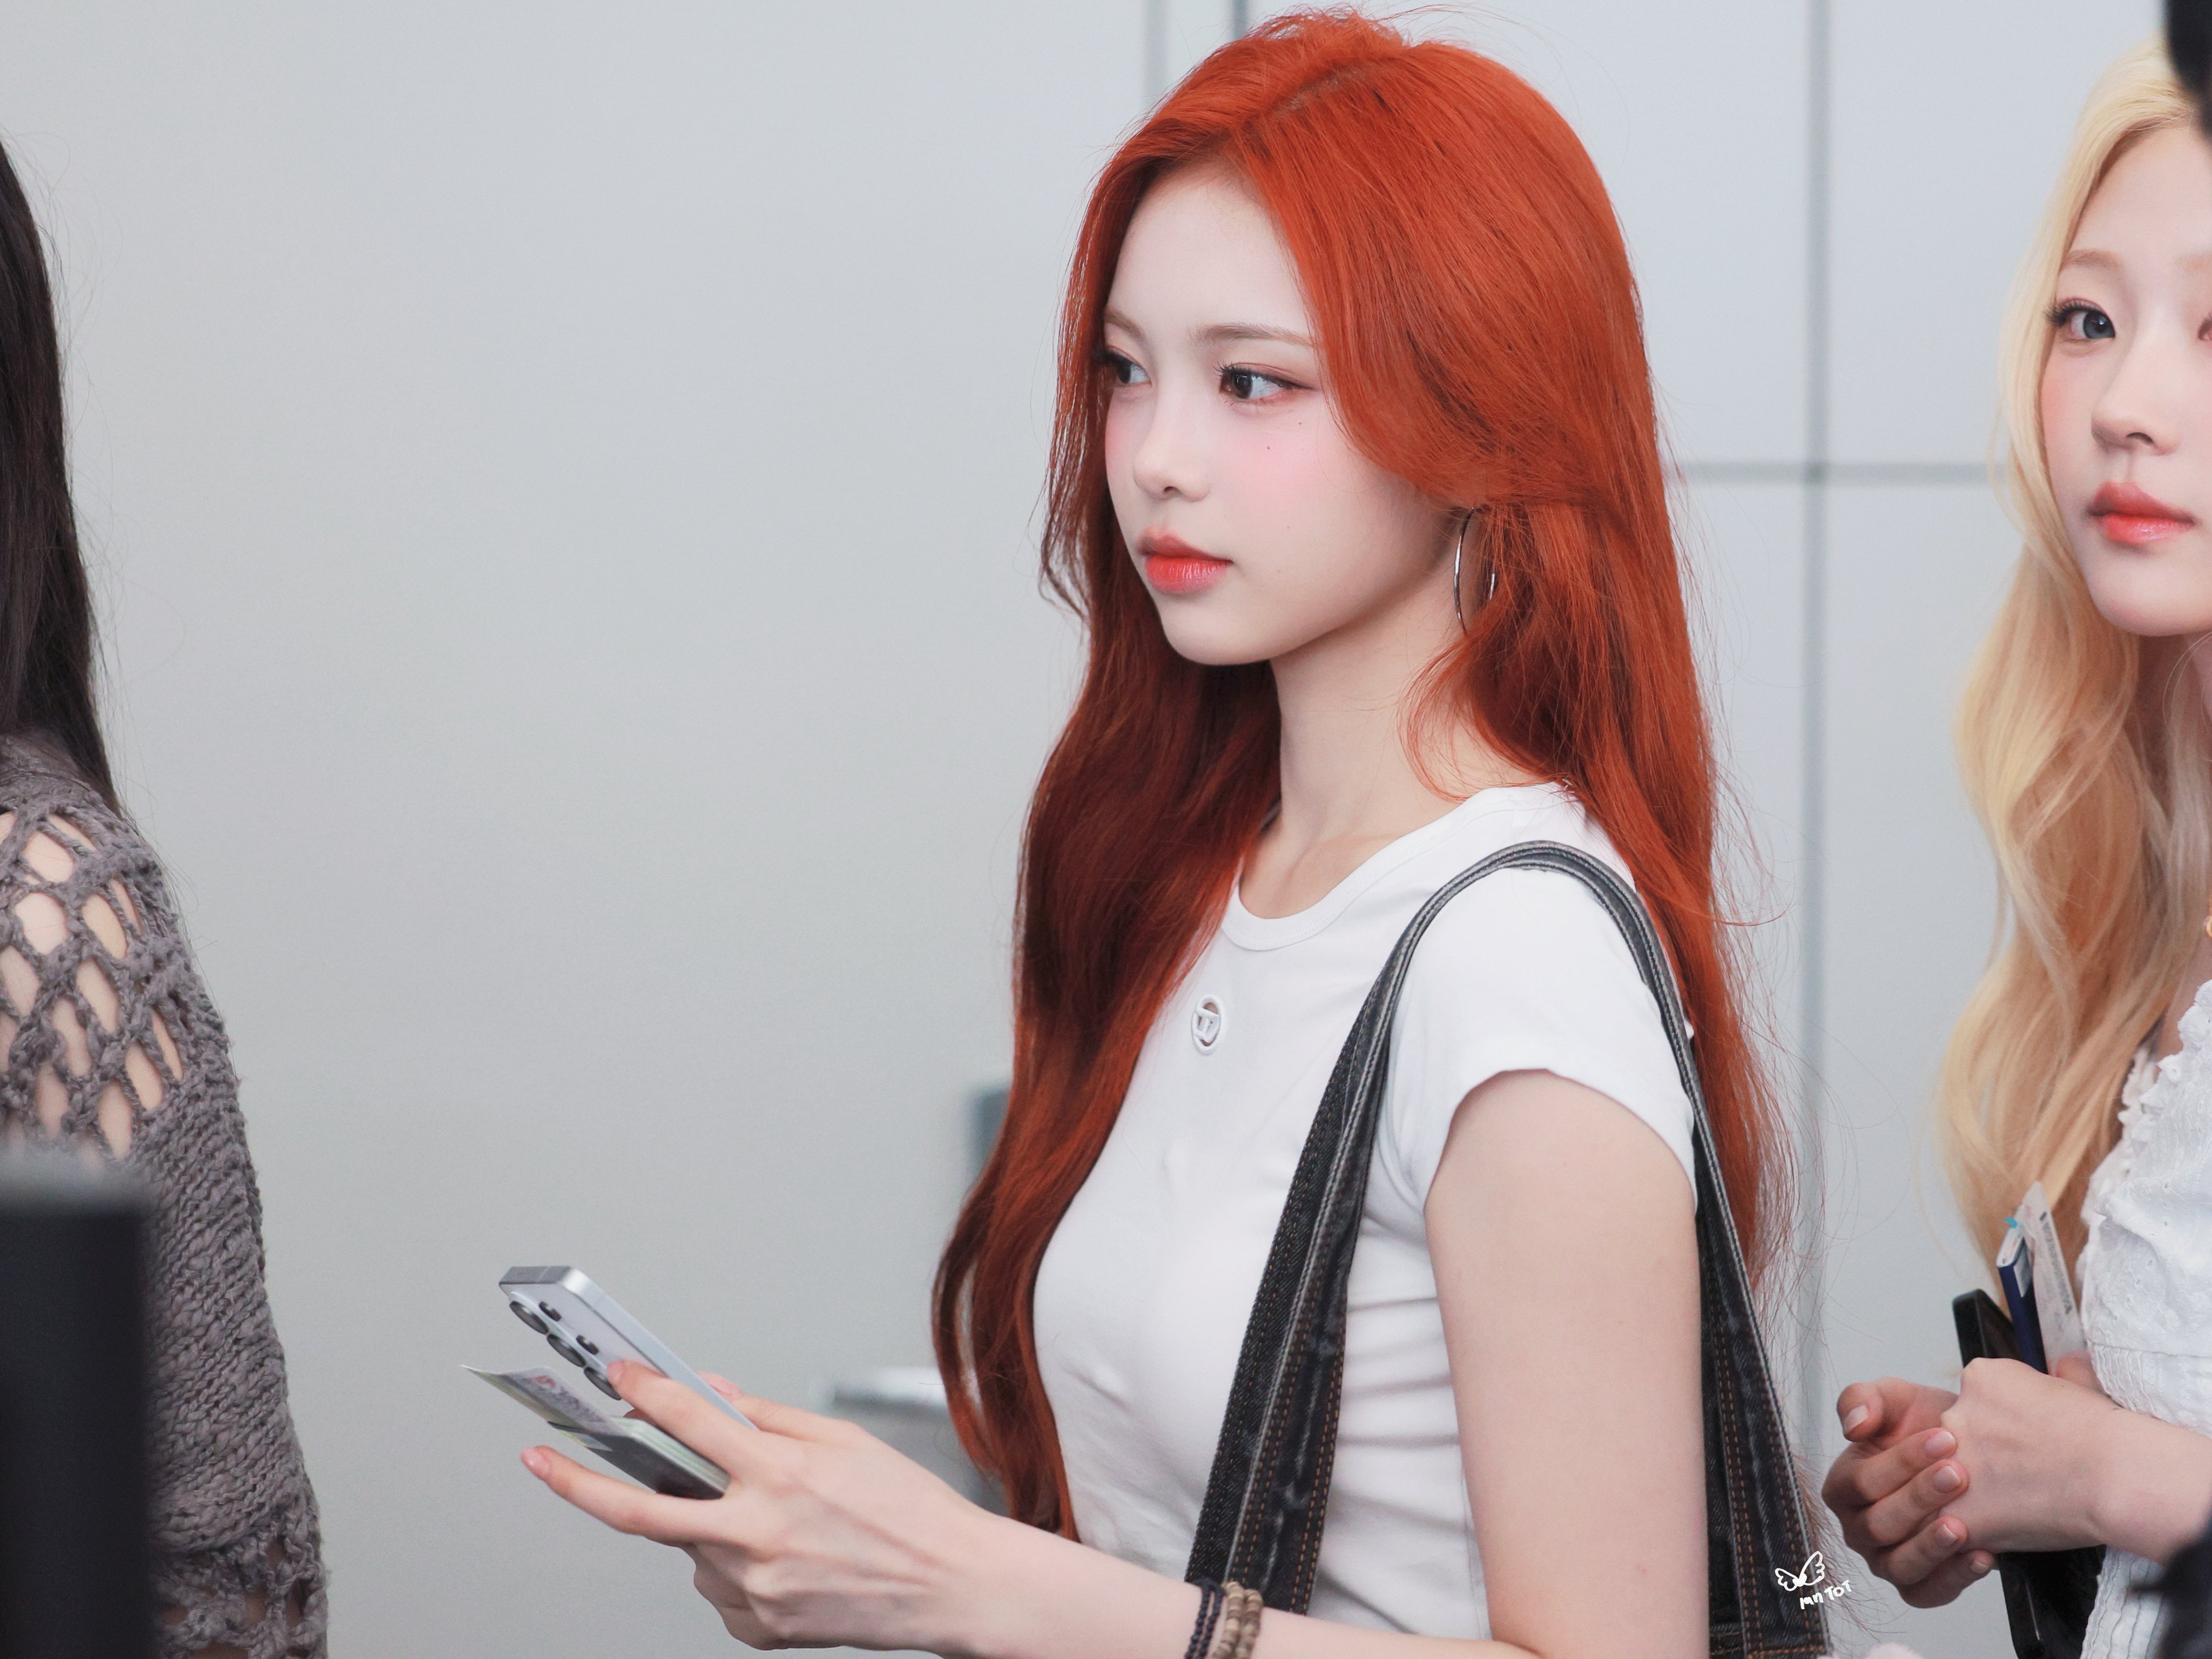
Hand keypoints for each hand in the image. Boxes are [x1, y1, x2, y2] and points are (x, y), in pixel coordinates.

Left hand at [524, 1361, 1005, 1649]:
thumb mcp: (845, 1439)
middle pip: (640, 1510)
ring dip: (710, 1525)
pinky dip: (737, 1568)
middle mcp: (757, 1534)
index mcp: (781, 1473)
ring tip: (779, 1523)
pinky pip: (720, 1589)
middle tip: (538, 1458)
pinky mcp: (756, 1629)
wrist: (951, 1585)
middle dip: (577, 1481)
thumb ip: (769, 1416)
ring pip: (692, 1548)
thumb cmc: (909, 1509)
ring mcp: (752, 1589)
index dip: (645, 1391)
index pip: (691, 1420)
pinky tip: (790, 1561)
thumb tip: (712, 1393)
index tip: (617, 1375)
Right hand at [1822, 1377, 1991, 1605]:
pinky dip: (1954, 1578)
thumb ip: (1865, 1399)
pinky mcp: (1918, 1585)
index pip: (1860, 1483)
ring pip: (1899, 1566)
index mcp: (1844, 1486)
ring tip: (1963, 1525)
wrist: (1975, 1456)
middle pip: (1878, 1525)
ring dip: (1931, 1547)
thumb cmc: (1929, 1428)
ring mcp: (1886, 1560)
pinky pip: (1928, 1593)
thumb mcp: (1897, 1400)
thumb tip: (1852, 1426)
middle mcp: (1858, 1528)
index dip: (1900, 1463)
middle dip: (1920, 1499)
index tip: (1944, 1439)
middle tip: (1959, 1475)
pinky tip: (1982, 1556)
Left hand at [1933, 1353, 2116, 1555]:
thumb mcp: (2079, 1382)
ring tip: (2018, 1505)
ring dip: (1977, 1496)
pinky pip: (1953, 1526)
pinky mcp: (1959, 1511)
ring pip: (1946, 1484)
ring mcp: (1951, 1464)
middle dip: (1983, 1459)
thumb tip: (2066, 1364)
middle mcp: (1956, 1415)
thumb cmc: (2106, 1436)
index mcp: (1981, 1379)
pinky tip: (2008, 1531)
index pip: (1975, 1401)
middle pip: (1955, 1439)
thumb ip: (2060, 1372)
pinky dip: (1977, 1532)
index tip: (2027, 1440)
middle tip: (2023, 1476)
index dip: (2002, 1427)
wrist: (2117, 1476)